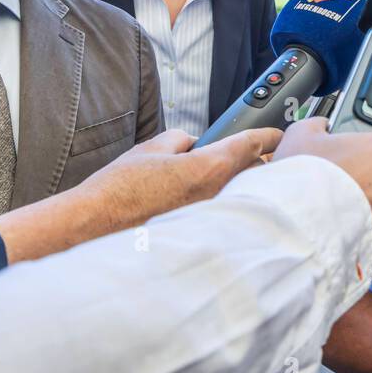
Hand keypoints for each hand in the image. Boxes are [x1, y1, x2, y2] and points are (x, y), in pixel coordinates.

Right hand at [0, 127, 281, 262]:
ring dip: (245, 187)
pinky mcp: (202, 238)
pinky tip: (217, 206)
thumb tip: (191, 144)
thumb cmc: (119, 188)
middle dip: (262, 164)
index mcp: (210, 168)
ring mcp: (212, 220)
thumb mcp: (150, 149)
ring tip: (243, 180)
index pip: (250, 146)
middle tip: (264, 156)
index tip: (277, 134)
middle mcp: (218, 196)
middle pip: (255, 174)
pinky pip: (225, 216)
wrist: (95, 227)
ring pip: (241, 197)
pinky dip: (228, 207)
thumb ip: (179, 140)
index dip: (267, 137)